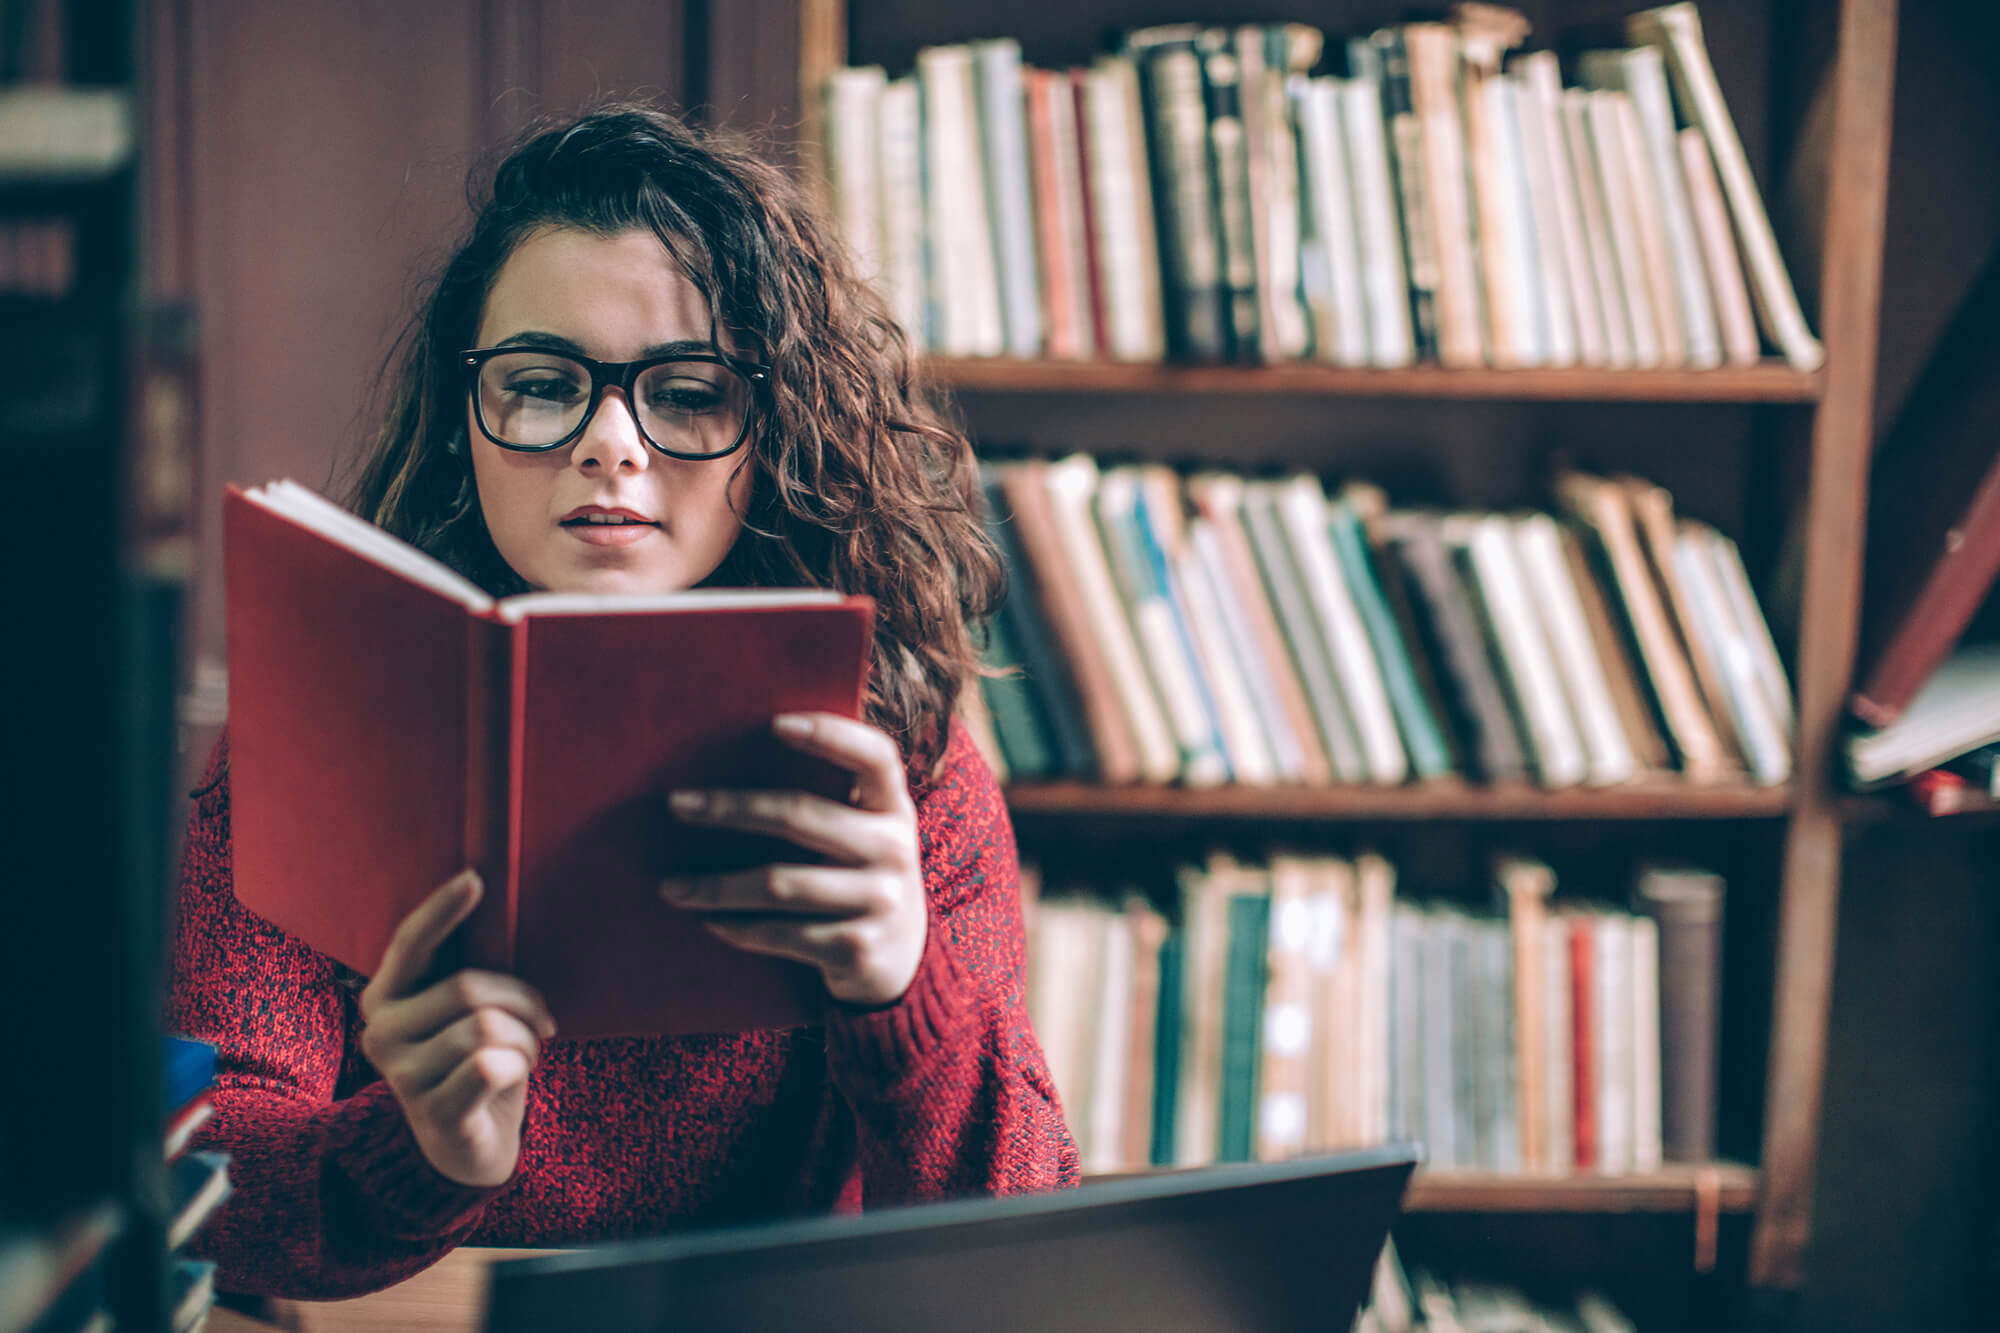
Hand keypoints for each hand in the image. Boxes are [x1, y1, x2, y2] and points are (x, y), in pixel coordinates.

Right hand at [358, 870, 556, 1186]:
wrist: (467, 1145)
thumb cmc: (472, 1061)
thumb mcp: (463, 1012)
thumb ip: (465, 970)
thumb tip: (487, 899)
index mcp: (385, 997)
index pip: (410, 943)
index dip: (442, 910)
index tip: (475, 879)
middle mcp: (380, 1033)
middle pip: (468, 988)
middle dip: (521, 1000)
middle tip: (541, 1021)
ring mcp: (401, 1076)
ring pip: (486, 1028)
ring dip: (524, 1040)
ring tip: (522, 1055)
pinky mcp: (432, 1112)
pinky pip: (490, 1067)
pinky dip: (519, 1066)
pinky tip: (513, 1077)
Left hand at [659, 713, 926, 1007]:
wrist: (901, 963)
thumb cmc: (859, 879)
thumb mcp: (864, 835)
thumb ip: (830, 802)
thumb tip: (733, 762)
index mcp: (893, 808)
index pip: (876, 755)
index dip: (831, 734)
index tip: (775, 724)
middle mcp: (894, 849)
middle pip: (801, 815)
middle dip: (731, 809)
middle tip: (677, 804)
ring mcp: (881, 901)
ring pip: (780, 883)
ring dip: (716, 886)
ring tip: (672, 887)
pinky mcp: (858, 948)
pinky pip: (782, 934)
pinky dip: (738, 928)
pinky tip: (711, 922)